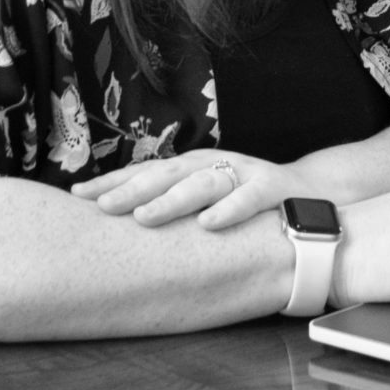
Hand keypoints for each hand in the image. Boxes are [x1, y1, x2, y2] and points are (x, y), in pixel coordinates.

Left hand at [73, 150, 318, 230]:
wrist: (311, 194)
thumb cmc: (246, 202)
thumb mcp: (205, 199)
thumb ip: (171, 204)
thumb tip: (117, 222)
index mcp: (192, 168)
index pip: (145, 172)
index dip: (112, 183)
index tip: (77, 196)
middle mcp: (214, 165)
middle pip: (167, 174)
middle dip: (132, 189)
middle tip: (102, 206)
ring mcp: (243, 174)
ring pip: (202, 183)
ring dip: (172, 199)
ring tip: (144, 216)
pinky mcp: (272, 189)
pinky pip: (249, 199)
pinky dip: (229, 210)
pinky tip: (208, 224)